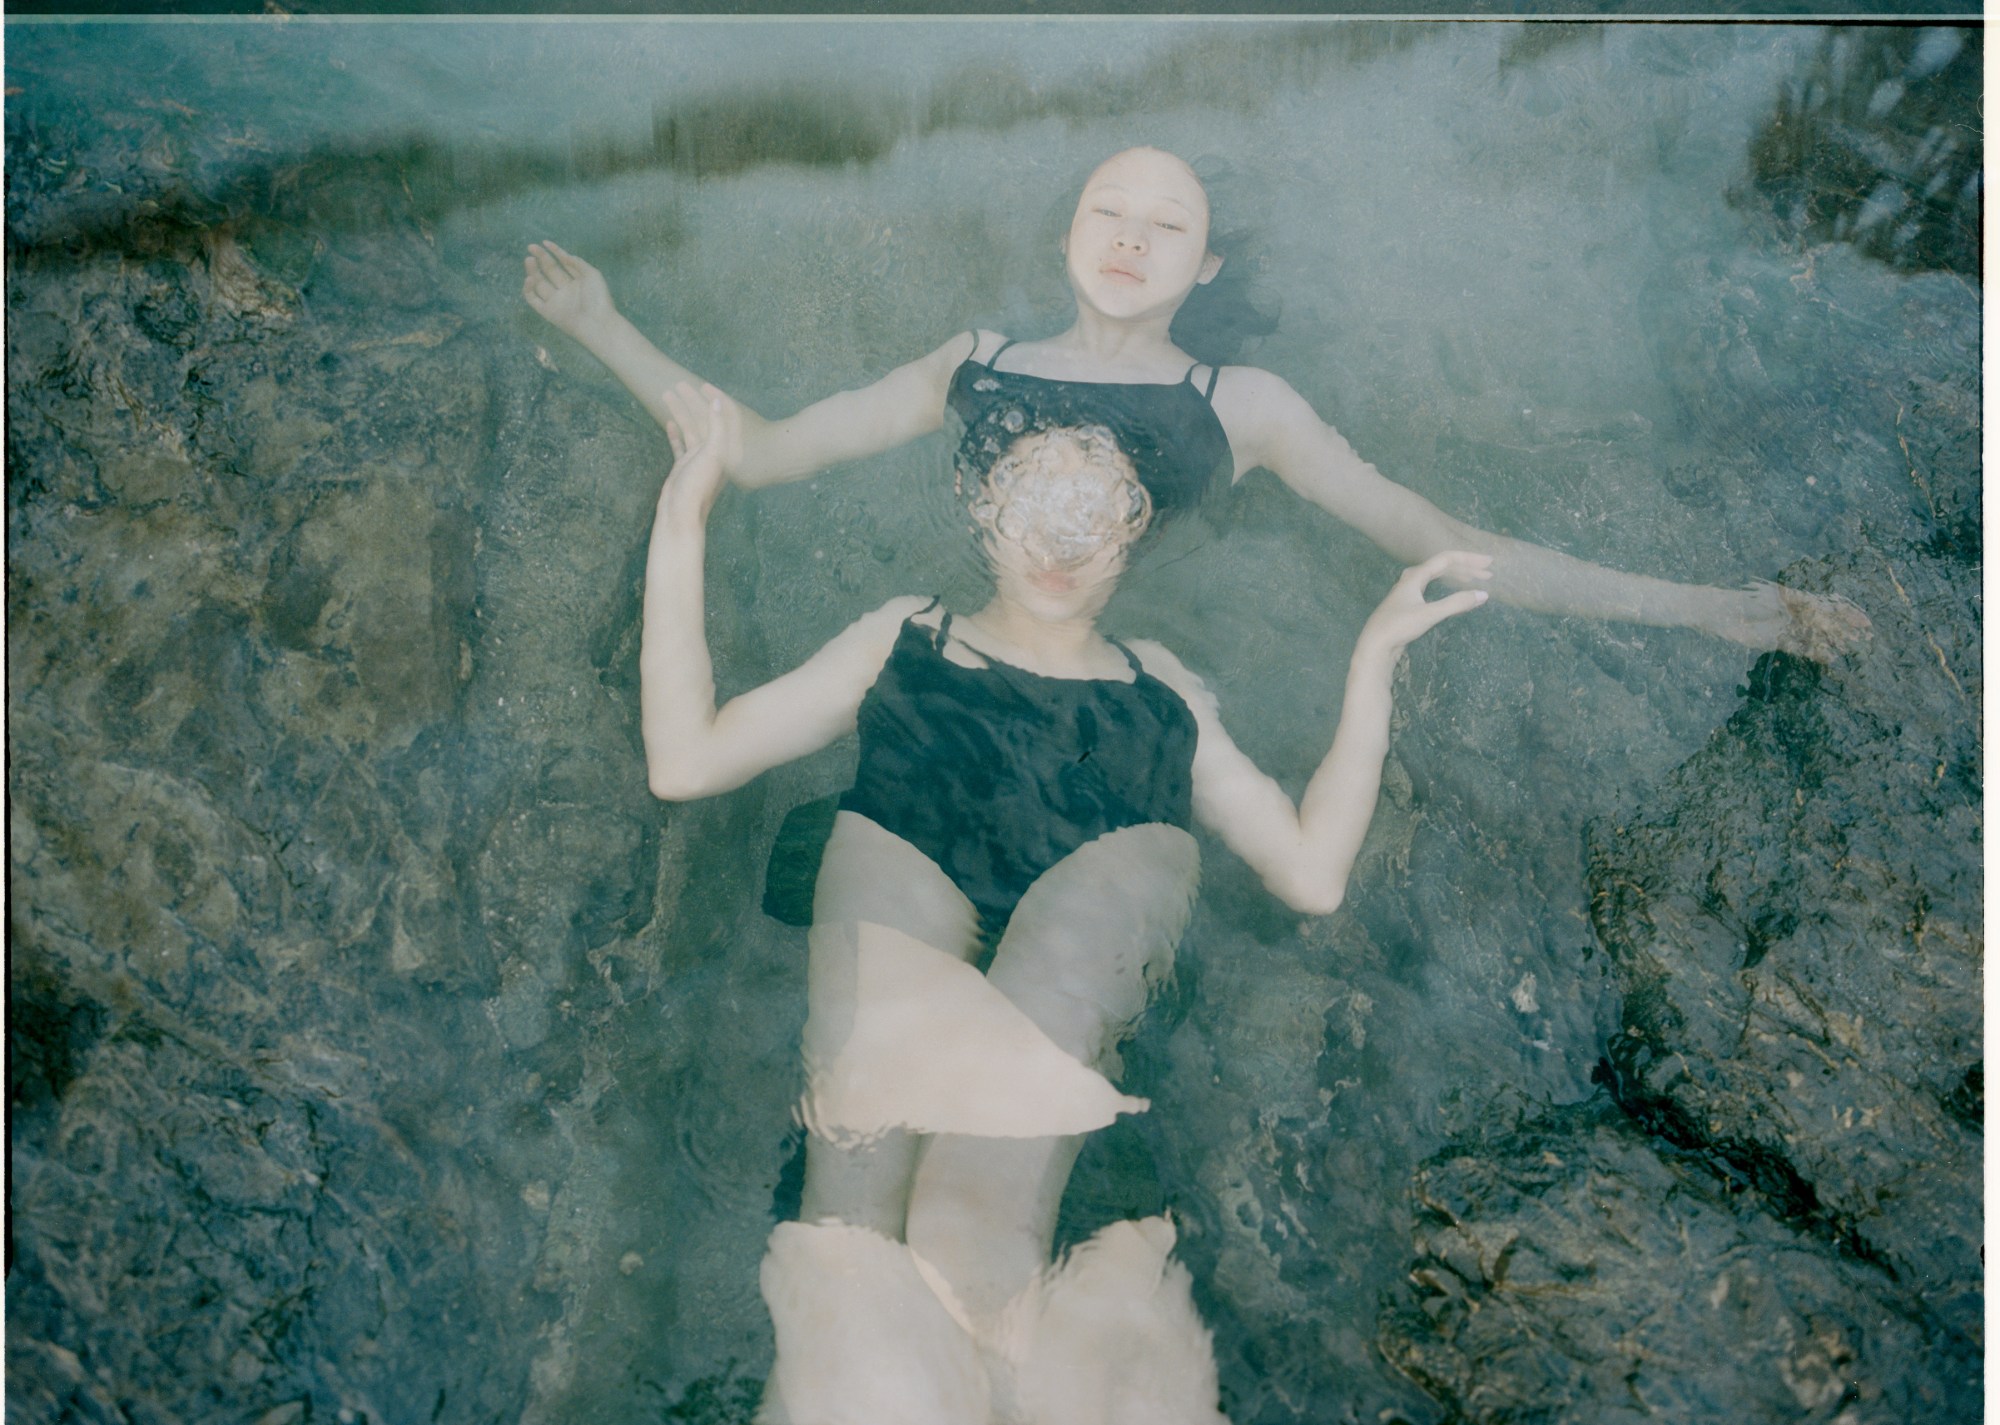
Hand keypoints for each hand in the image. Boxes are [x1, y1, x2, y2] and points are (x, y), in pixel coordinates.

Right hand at [522, 241, 613, 339]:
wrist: (596, 323)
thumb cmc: (598, 298)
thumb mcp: (592, 275)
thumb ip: (578, 263)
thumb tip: (564, 255)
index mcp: (578, 280)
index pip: (564, 263)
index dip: (554, 252)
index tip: (544, 243)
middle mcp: (566, 289)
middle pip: (550, 270)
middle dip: (540, 258)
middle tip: (531, 247)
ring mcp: (556, 300)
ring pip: (539, 283)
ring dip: (532, 270)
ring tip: (529, 259)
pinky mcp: (547, 312)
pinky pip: (533, 299)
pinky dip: (528, 289)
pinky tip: (530, 278)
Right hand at [659, 382, 738, 527]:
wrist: (680, 515)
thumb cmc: (698, 487)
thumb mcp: (711, 454)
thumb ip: (717, 428)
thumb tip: (718, 402)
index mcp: (726, 450)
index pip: (726, 418)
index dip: (717, 400)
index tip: (703, 386)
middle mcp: (714, 453)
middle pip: (705, 420)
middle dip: (693, 401)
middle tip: (678, 384)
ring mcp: (698, 460)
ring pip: (690, 429)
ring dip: (680, 412)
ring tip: (666, 395)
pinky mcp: (684, 468)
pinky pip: (681, 445)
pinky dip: (675, 433)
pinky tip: (668, 422)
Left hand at [1358, 551, 1493, 658]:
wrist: (1374, 644)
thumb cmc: (1399, 626)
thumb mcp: (1430, 614)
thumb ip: (1456, 604)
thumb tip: (1483, 594)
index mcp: (1415, 576)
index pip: (1447, 559)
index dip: (1469, 559)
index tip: (1489, 563)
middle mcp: (1411, 579)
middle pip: (1442, 566)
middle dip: (1466, 568)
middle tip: (1488, 573)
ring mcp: (1408, 591)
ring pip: (1436, 576)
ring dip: (1457, 577)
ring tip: (1476, 580)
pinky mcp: (1408, 603)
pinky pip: (1432, 587)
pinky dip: (1447, 587)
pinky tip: (1454, 594)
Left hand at [1713, 581, 1872, 661]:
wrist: (1724, 614)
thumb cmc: (1750, 601)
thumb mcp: (1779, 600)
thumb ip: (1803, 605)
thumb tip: (1829, 611)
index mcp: (1798, 601)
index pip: (1829, 607)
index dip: (1847, 614)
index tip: (1865, 622)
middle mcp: (1796, 615)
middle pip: (1825, 623)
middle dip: (1845, 630)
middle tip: (1864, 639)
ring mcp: (1788, 629)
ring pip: (1816, 637)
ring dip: (1833, 643)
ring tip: (1850, 650)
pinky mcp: (1778, 642)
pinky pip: (1800, 649)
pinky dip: (1814, 653)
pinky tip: (1828, 658)